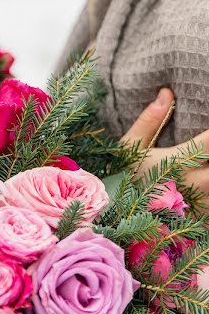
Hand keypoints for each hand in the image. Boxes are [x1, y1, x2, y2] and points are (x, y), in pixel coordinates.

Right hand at [122, 87, 208, 208]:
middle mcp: (191, 184)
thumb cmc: (122, 175)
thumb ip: (150, 119)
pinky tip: (204, 187)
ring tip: (203, 166)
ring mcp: (197, 206)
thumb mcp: (131, 145)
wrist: (113, 214)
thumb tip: (167, 92)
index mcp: (176, 162)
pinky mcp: (198, 221)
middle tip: (205, 152)